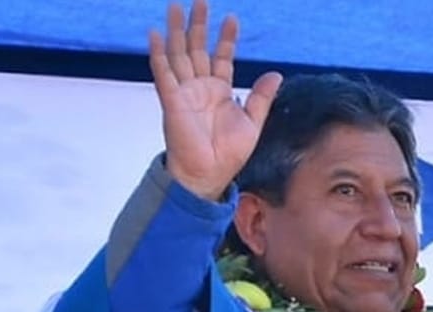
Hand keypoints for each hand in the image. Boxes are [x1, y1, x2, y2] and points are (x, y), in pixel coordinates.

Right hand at [148, 1, 282, 200]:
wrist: (210, 174)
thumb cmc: (229, 154)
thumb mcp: (253, 123)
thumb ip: (261, 98)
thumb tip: (276, 75)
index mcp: (219, 92)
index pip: (222, 57)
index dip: (226, 38)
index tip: (231, 18)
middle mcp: (200, 88)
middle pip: (197, 48)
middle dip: (198, 25)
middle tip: (200, 0)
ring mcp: (185, 92)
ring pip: (179, 54)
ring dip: (177, 30)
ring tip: (176, 6)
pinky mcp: (172, 100)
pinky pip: (163, 73)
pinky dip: (159, 53)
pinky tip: (156, 34)